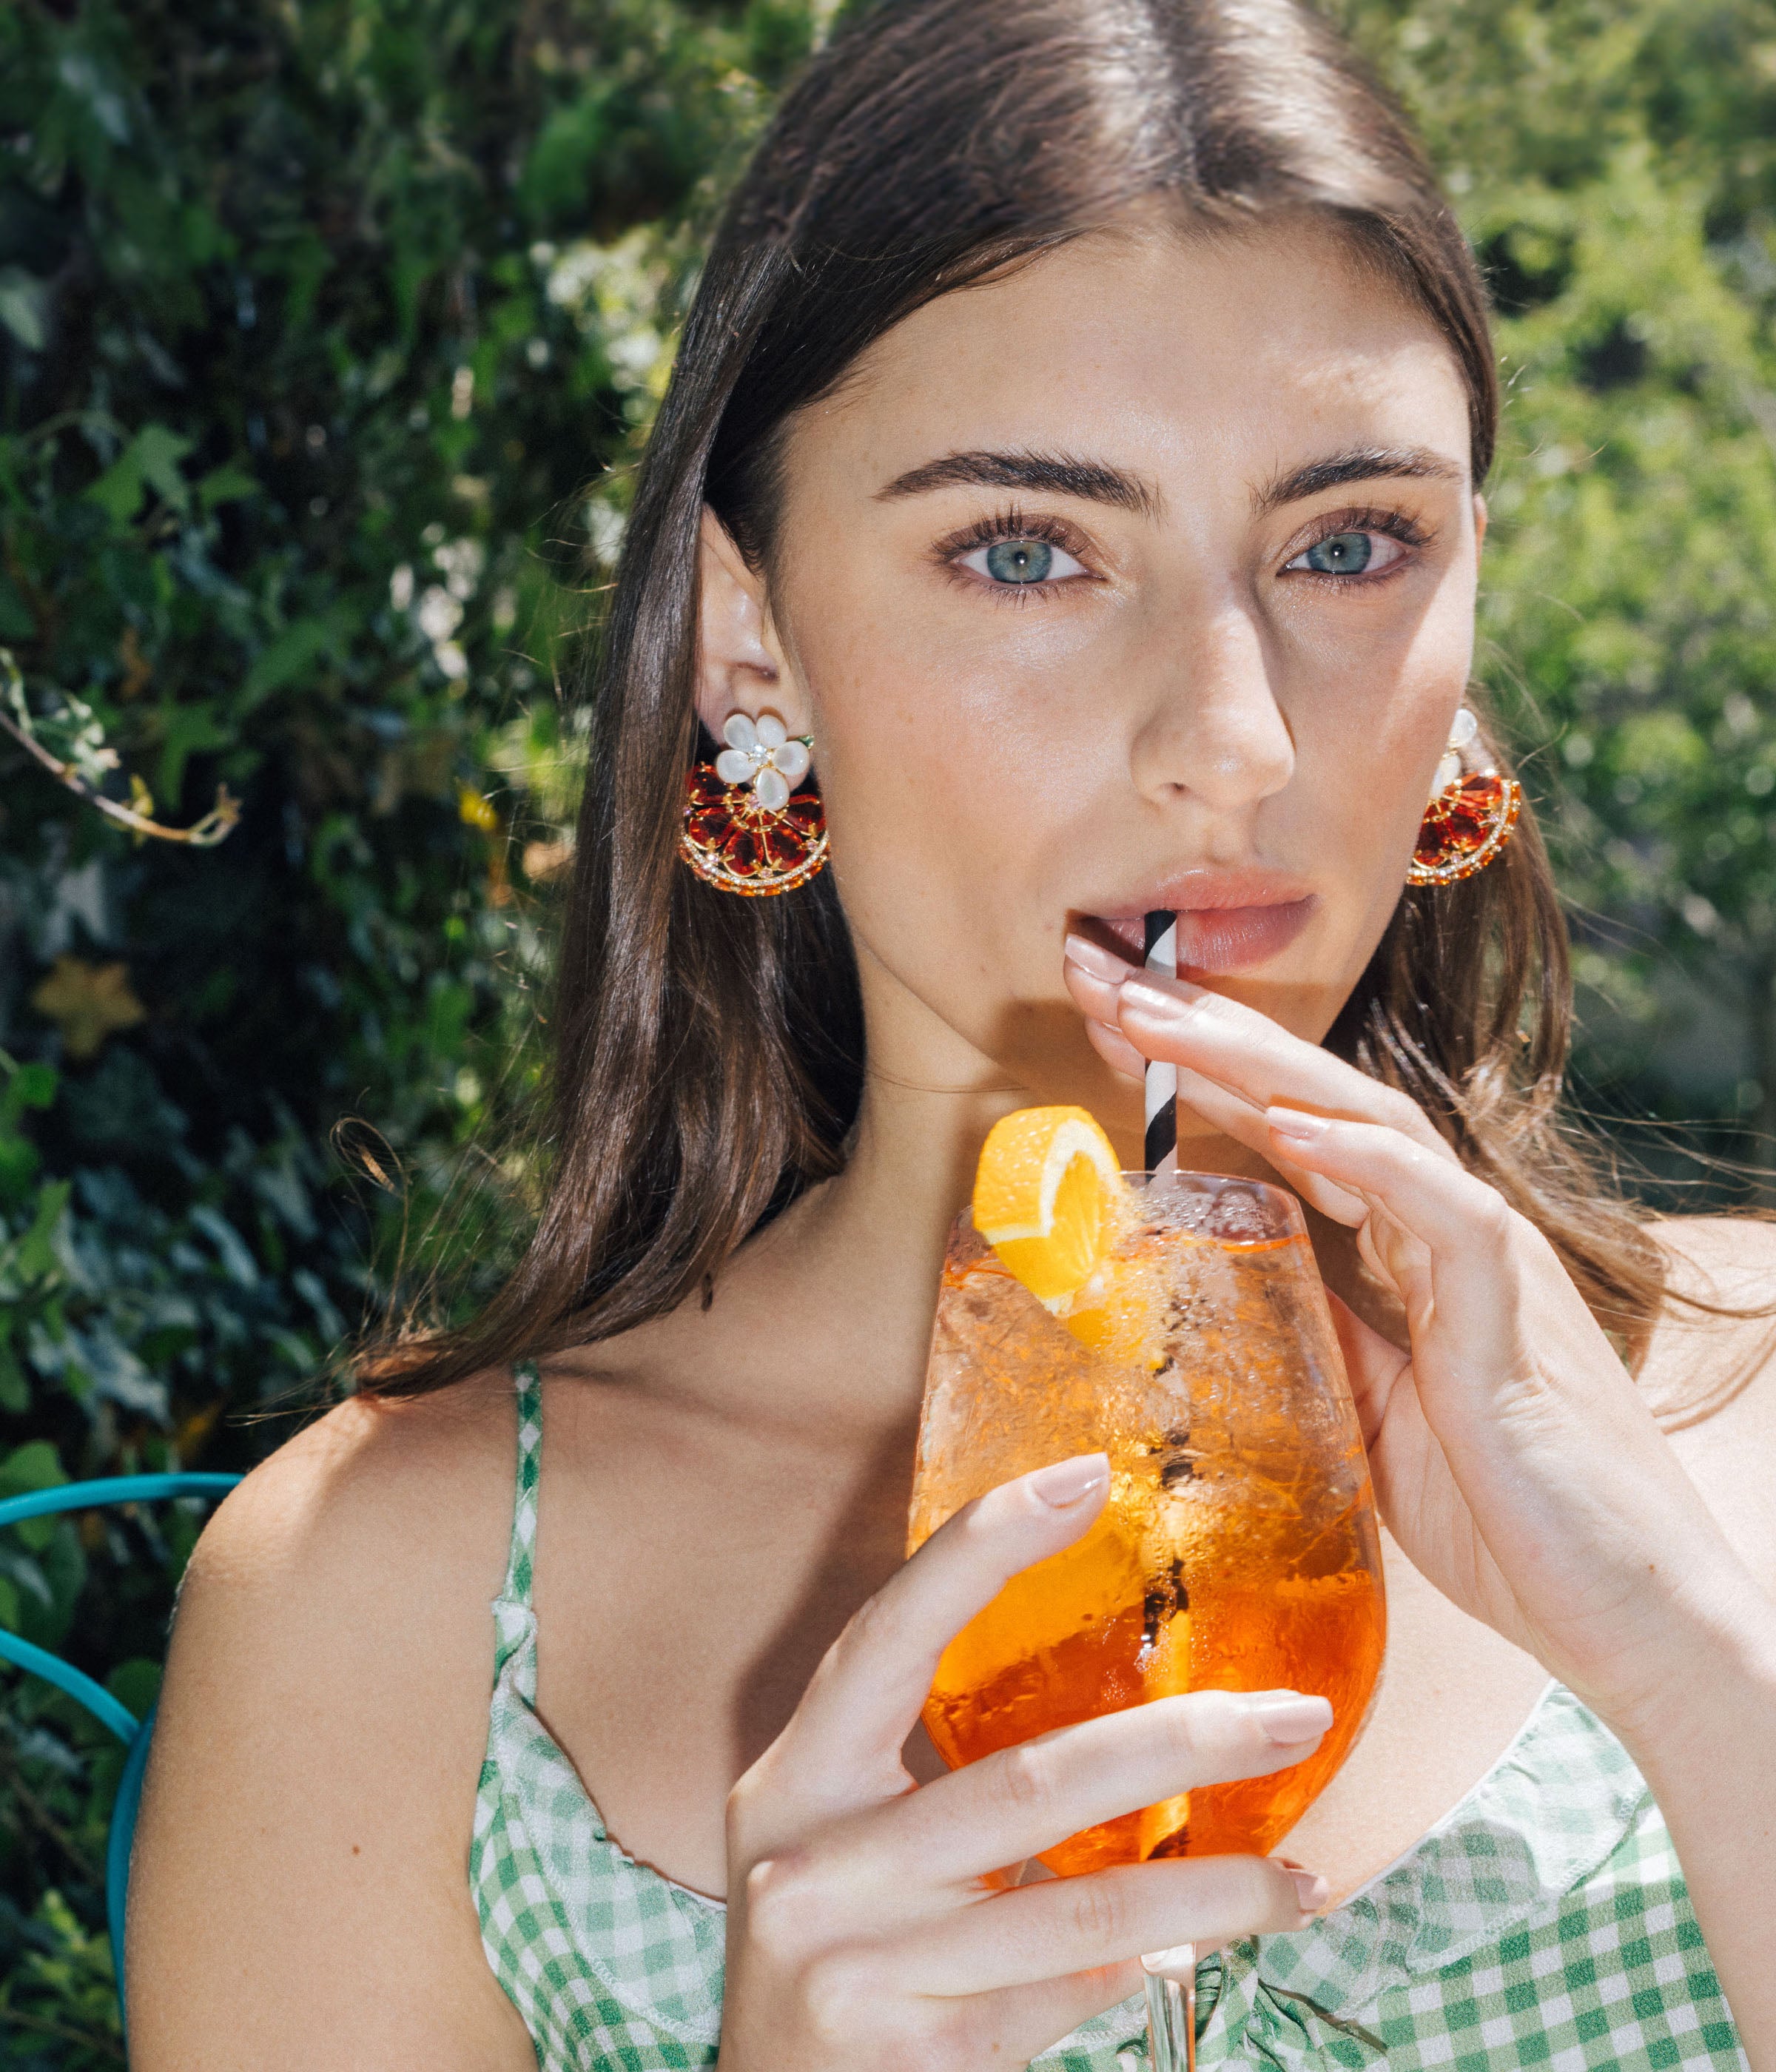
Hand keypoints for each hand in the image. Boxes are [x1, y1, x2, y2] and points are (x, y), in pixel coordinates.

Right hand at [717, 1455, 1331, 2071]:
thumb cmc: (832, 1954)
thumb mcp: (842, 1845)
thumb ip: (932, 1776)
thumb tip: (1119, 1709)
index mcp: (796, 1777)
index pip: (888, 1633)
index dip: (981, 1548)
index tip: (1083, 1477)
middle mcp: (812, 1859)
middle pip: (1030, 1780)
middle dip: (1184, 1744)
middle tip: (1294, 1716)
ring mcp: (855, 1963)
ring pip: (1079, 1912)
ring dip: (1212, 1891)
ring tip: (1301, 1879)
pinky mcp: (905, 2056)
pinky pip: (1064, 2000)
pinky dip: (1143, 1974)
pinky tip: (1197, 1955)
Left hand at [1062, 935, 1764, 1735]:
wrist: (1631, 1616)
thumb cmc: (1504, 1517)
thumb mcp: (1364, 1416)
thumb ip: (1312, 1340)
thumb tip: (1226, 1294)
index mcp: (1401, 1247)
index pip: (1284, 1126)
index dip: (1192, 1067)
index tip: (1098, 1020)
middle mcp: (1441, 1229)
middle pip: (1307, 1094)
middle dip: (1198, 1027)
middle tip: (1092, 966)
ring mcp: (1484, 1262)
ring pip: (1363, 1122)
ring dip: (1251, 1062)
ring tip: (1154, 1014)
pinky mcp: (1515, 1316)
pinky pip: (1441, 1212)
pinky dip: (1364, 1159)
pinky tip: (1286, 1119)